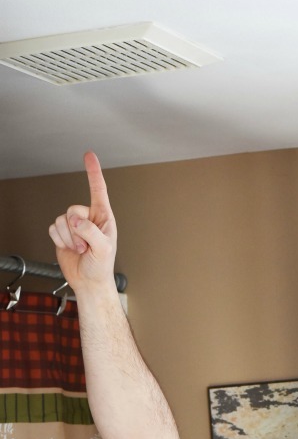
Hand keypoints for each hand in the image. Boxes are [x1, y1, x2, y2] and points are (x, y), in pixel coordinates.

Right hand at [48, 151, 116, 292]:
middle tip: (85, 246)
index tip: (89, 155)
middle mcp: (89, 218)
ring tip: (80, 250)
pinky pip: (53, 228)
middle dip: (77, 231)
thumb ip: (90, 231)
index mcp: (104, 217)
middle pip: (73, 209)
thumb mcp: (103, 248)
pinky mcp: (62, 234)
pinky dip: (60, 241)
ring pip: (62, 220)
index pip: (98, 190)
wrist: (88, 282)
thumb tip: (75, 219)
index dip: (93, 172)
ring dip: (69, 238)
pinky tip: (70, 249)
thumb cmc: (101, 266)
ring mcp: (74, 226)